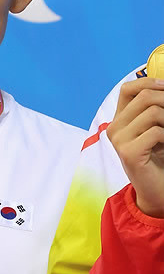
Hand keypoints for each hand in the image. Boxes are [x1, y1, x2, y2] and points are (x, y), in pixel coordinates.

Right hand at [107, 77, 163, 217]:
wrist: (157, 191)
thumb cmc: (160, 158)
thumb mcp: (157, 128)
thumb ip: (156, 110)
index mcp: (120, 120)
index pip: (128, 88)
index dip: (149, 82)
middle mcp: (115, 128)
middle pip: (145, 96)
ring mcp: (119, 141)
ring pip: (152, 112)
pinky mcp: (128, 153)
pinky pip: (156, 132)